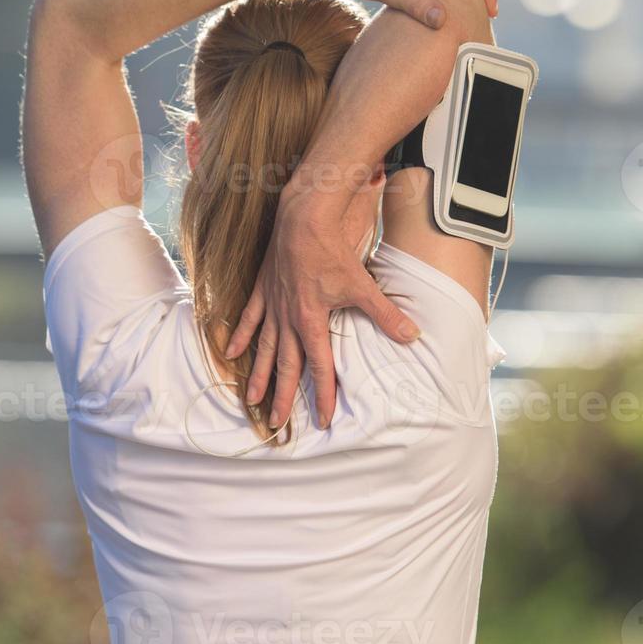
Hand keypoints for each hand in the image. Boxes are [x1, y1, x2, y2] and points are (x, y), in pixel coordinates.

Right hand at [223, 177, 418, 428]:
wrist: (303, 220)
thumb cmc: (333, 252)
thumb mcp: (362, 285)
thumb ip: (386, 314)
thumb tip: (412, 335)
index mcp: (312, 322)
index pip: (319, 366)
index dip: (323, 394)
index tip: (323, 419)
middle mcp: (288, 319)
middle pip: (286, 366)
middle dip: (284, 397)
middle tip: (278, 423)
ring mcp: (273, 305)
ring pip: (264, 348)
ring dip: (259, 375)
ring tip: (252, 400)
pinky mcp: (263, 289)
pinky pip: (250, 319)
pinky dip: (240, 336)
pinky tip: (230, 353)